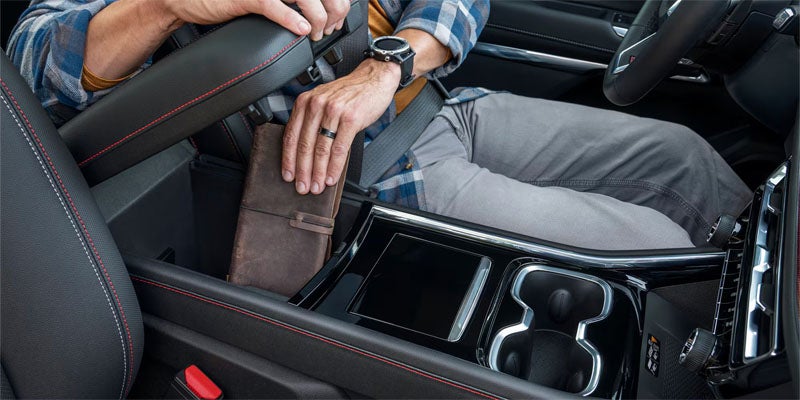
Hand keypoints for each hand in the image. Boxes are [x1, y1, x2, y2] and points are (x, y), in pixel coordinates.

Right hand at [163, 0, 349, 40]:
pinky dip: (291, 19)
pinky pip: (274, 6)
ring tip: (314, 34)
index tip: (336, 20)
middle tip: (327, 30)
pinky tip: (301, 30)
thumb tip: (322, 14)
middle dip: (332, 13)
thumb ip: (292, 2)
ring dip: (317, 19)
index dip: (337, 4)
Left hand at [282, 59, 401, 194]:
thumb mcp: (324, 101)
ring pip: (321, 149)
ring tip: (317, 185)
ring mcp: (333, 111)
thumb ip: (312, 121)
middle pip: (304, 145)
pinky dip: (335, 166)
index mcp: (306, 102)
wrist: (373, 78)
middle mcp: (316, 105)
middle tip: (303, 186)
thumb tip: (305, 153)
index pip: (291, 135)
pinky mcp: (350, 118)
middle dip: (303, 171)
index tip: (288, 175)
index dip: (288, 159)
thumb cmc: (350, 92)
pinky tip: (332, 176)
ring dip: (318, 172)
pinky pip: (339, 148)